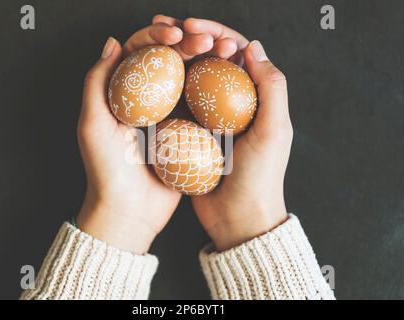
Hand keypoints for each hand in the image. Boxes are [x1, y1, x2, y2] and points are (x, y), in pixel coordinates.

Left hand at [76, 23, 230, 253]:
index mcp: (123, 93)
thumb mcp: (93, 123)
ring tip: (223, 49)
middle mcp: (147, 100)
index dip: (158, 35)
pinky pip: (202, 106)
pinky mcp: (187, 133)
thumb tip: (114, 41)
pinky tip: (228, 78)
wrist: (128, 211)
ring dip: (206, 60)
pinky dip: (215, 90)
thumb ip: (97, 81)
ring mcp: (169, 116)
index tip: (177, 32)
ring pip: (189, 78)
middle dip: (189, 42)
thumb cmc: (106, 170)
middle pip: (169, 61)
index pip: (140, 52)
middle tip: (207, 39)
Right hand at [156, 16, 291, 250]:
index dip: (215, 31)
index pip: (235, 52)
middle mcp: (231, 102)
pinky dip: (163, 88)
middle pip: (208, 59)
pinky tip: (147, 76)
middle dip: (188, 37)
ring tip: (150, 40)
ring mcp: (208, 117)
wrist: (238, 217)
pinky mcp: (189, 133)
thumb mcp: (274, 130)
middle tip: (164, 24)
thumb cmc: (261, 176)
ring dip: (172, 57)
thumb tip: (252, 45)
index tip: (191, 25)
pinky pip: (175, 104)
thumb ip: (271, 86)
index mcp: (254, 96)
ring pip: (189, 77)